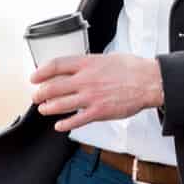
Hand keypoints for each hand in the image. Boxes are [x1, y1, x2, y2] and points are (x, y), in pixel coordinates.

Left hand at [31, 54, 163, 132]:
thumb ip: (90, 64)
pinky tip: (59, 125)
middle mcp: (85, 80)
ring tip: (44, 109)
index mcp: (87, 64)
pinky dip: (65, 124)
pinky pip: (76, 120)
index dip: (41, 72)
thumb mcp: (107, 58)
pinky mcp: (99, 112)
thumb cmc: (132, 69)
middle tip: (36, 96)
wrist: (149, 82)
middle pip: (53, 87)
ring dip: (48, 108)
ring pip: (60, 104)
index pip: (55, 65)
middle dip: (40, 93)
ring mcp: (91, 97)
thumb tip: (80, 67)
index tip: (34, 77)